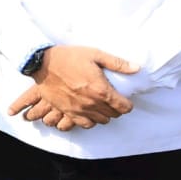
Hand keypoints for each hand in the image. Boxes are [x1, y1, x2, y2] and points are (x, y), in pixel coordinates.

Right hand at [7, 45, 137, 129]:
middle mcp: (91, 103)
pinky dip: (90, 121)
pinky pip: (84, 124)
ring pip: (100, 121)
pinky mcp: (67, 112)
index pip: (123, 107)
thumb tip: (137, 68)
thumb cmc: (69, 57)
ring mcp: (79, 109)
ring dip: (104, 115)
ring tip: (102, 106)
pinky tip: (90, 113)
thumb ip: (117, 63)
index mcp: (101, 90)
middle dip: (116, 108)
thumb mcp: (95, 54)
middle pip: (113, 114)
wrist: (44, 64)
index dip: (127, 104)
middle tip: (114, 100)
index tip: (125, 99)